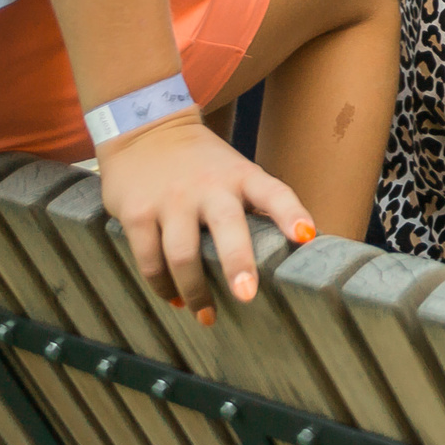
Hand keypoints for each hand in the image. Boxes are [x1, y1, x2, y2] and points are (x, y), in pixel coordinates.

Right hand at [98, 113, 313, 322]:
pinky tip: (173, 298)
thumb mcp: (236, 170)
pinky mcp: (137, 214)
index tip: (306, 236)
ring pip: (183, 254)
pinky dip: (162, 285)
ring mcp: (171, 201)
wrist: (145, 130)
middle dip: (238, 263)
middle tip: (247, 295)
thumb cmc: (202, 163)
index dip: (292, 214)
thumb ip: (256, 202)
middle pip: (227, 227)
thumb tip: (293, 244)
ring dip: (195, 291)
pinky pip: (150, 259)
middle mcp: (209, 188)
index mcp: (241, 176)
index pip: (274, 193)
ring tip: (206, 315)